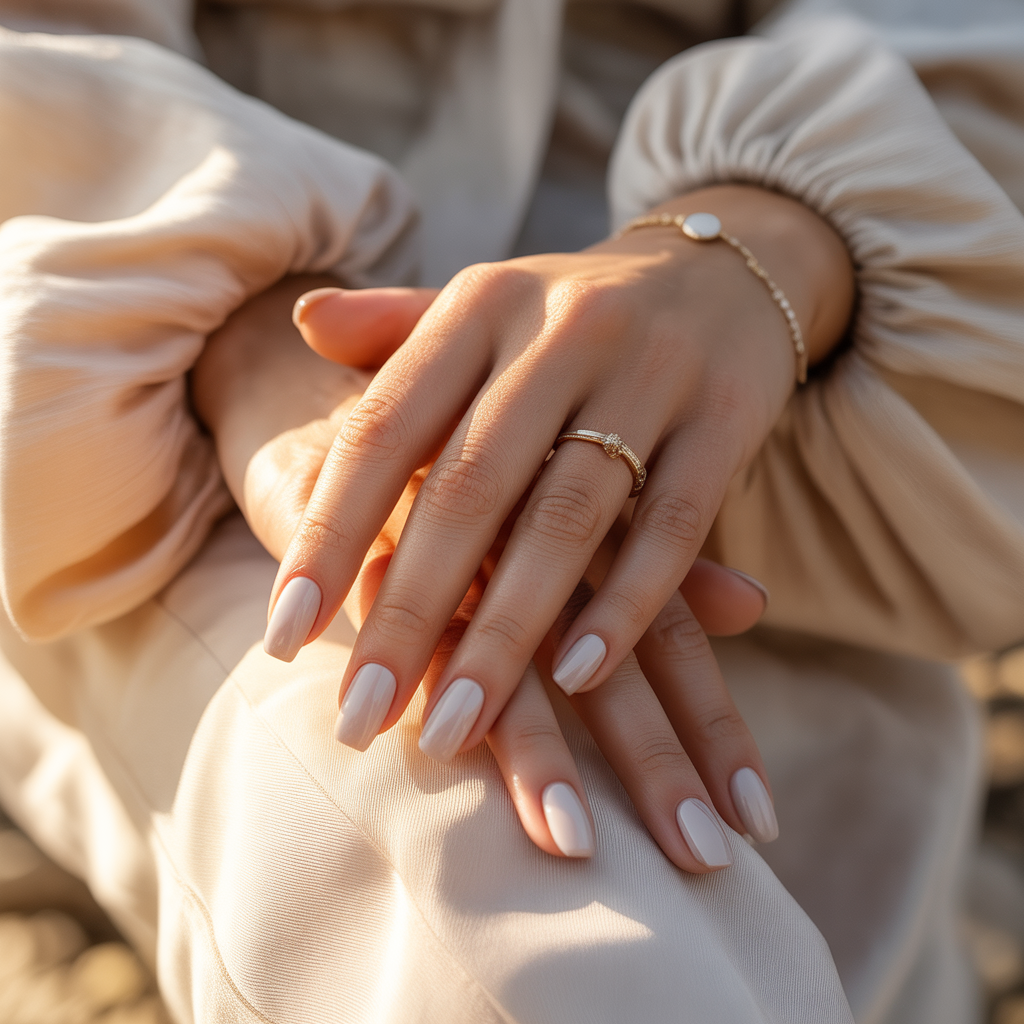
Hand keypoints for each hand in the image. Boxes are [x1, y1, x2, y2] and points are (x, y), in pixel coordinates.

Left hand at [269, 184, 853, 765]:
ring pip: (565, 521)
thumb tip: (300, 320)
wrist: (717, 273)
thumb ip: (394, 329)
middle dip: (409, 615)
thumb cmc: (569, 316)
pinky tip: (576, 677)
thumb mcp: (484, 307)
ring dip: (506, 635)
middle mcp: (559, 333)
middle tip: (361, 719)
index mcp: (480, 305)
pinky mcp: (726, 420)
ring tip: (453, 727)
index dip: (328, 536)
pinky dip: (624, 606)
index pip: (384, 430)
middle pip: (468, 490)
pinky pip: (672, 527)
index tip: (281, 636)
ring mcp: (650, 374)